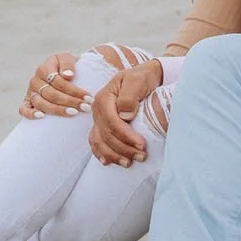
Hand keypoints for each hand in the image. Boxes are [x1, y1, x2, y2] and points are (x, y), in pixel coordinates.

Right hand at [21, 50, 91, 118]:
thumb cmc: (66, 67)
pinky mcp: (27, 102)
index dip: (74, 91)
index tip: (88, 98)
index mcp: (44, 69)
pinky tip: (42, 116)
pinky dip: (30, 113)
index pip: (59, 82)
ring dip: (58, 110)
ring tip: (74, 113)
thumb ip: (68, 65)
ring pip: (41, 103)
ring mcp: (30, 92)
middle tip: (85, 107)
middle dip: (70, 101)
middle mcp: (35, 81)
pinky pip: (24, 109)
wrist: (60, 72)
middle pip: (52, 94)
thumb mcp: (68, 59)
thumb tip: (68, 76)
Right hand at [86, 50, 162, 166]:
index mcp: (104, 98)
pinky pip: (96, 142)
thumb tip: (125, 115)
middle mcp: (97, 109)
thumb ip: (130, 95)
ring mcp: (98, 118)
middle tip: (142, 156)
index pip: (112, 122)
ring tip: (129, 163)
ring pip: (100, 141)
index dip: (126, 136)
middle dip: (124, 148)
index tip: (142, 144)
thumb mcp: (138, 80)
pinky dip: (101, 153)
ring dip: (113, 155)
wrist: (143, 77)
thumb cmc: (142, 77)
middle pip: (106, 135)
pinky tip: (107, 162)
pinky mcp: (102, 125)